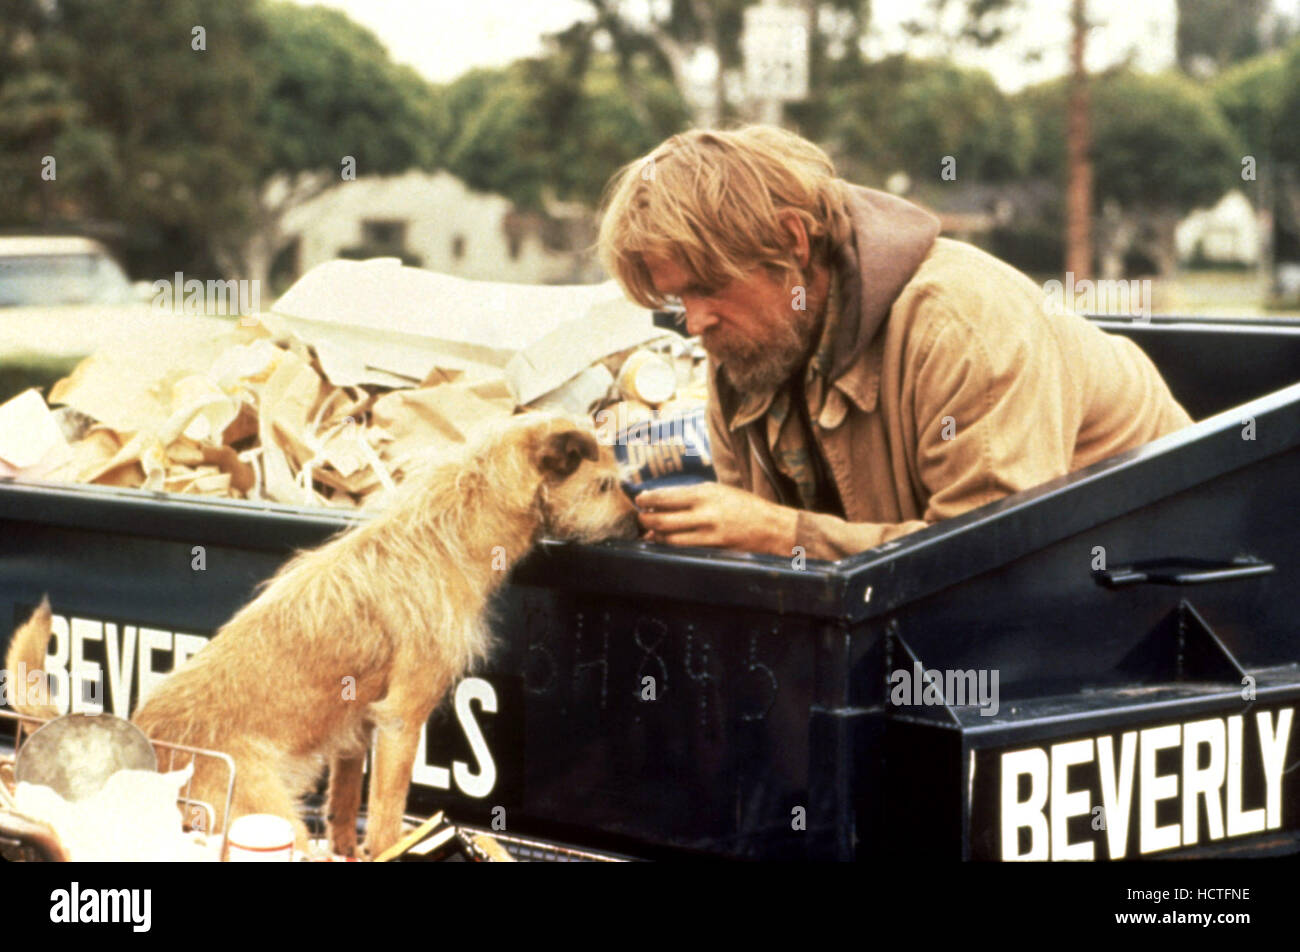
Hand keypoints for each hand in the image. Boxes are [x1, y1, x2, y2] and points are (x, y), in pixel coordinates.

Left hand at [635, 482, 798, 556]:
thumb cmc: (744, 506)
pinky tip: (663, 543)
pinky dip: (669, 546)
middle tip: (641, 518)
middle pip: (662, 518)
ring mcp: (709, 532)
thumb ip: (693, 497)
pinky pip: (683, 549)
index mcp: (706, 492)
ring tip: (649, 532)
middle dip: (645, 519)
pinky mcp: (713, 549)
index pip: (666, 495)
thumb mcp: (720, 491)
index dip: (647, 499)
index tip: (639, 499)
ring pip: (669, 538)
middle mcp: (705, 511)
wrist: (772, 527)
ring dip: (654, 535)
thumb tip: (663, 504)